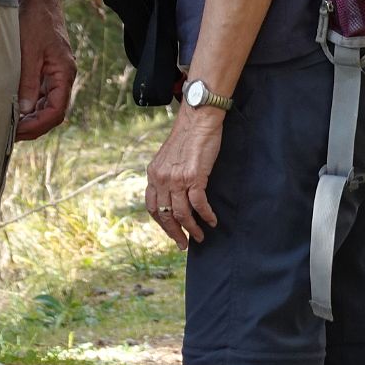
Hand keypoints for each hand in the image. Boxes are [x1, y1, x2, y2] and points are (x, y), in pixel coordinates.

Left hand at [15, 0, 75, 140]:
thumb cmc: (37, 21)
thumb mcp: (29, 51)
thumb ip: (28, 81)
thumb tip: (25, 110)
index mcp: (64, 74)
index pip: (56, 111)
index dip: (37, 125)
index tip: (18, 131)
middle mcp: (63, 77)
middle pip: (53, 112)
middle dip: (34, 126)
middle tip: (11, 134)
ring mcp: (55, 74)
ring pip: (47, 106)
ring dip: (31, 118)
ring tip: (11, 125)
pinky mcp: (46, 69)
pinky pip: (41, 95)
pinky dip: (30, 105)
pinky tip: (15, 109)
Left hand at [145, 105, 224, 249]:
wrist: (198, 119)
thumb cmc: (188, 136)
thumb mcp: (169, 157)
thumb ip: (167, 175)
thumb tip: (173, 195)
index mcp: (153, 173)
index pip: (152, 206)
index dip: (161, 222)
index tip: (170, 231)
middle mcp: (161, 178)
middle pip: (164, 214)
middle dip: (174, 233)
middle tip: (183, 244)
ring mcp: (176, 178)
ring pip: (181, 214)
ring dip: (191, 229)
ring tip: (200, 237)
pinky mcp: (194, 177)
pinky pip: (199, 205)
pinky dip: (206, 216)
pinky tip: (212, 221)